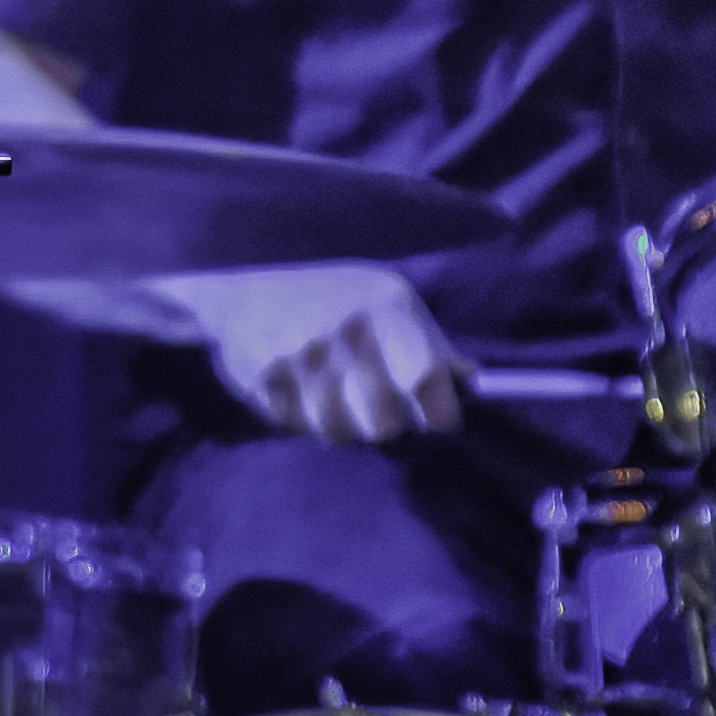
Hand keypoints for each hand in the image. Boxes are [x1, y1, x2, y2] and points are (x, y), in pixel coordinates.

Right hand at [178, 262, 469, 445]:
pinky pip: (296, 427)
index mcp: (386, 308)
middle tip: (370, 400)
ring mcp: (302, 355)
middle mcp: (346, 331)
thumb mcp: (386, 300)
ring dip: (338, 421)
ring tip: (328, 390)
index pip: (427, 379)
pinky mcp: (264, 377)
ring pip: (339, 432)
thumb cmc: (330, 294)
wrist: (243, 282)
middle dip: (382, 420)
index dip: (438, 413)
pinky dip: (299, 416)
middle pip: (385, 424)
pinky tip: (294, 386)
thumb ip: (430, 343)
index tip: (436, 420)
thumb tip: (472, 379)